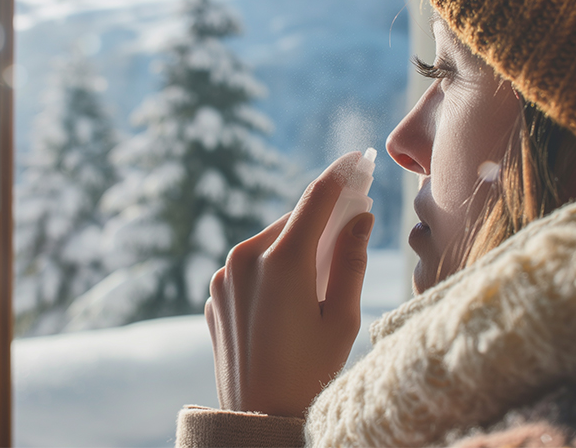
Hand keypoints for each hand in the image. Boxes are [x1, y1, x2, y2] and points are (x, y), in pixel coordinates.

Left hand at [205, 151, 374, 417]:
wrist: (256, 418)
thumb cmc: (309, 372)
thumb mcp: (343, 319)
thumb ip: (352, 261)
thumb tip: (361, 217)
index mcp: (283, 261)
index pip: (318, 197)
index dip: (342, 173)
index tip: (360, 156)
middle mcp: (246, 258)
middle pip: (293, 219)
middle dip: (323, 216)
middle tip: (353, 217)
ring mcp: (224, 275)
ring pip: (269, 241)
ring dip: (296, 243)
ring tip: (320, 272)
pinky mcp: (214, 293)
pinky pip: (249, 265)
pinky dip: (272, 267)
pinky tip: (289, 297)